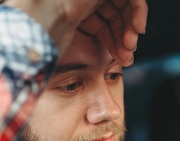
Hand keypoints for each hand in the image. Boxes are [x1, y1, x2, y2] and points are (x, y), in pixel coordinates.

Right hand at [4, 0, 146, 65]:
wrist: (39, 22)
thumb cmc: (42, 40)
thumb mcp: (61, 50)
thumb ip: (64, 60)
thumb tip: (54, 93)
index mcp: (73, 10)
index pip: (102, 23)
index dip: (114, 41)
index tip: (123, 60)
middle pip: (115, 15)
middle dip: (125, 37)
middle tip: (128, 56)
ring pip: (124, 5)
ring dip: (131, 28)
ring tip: (130, 47)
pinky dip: (139, 11)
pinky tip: (138, 29)